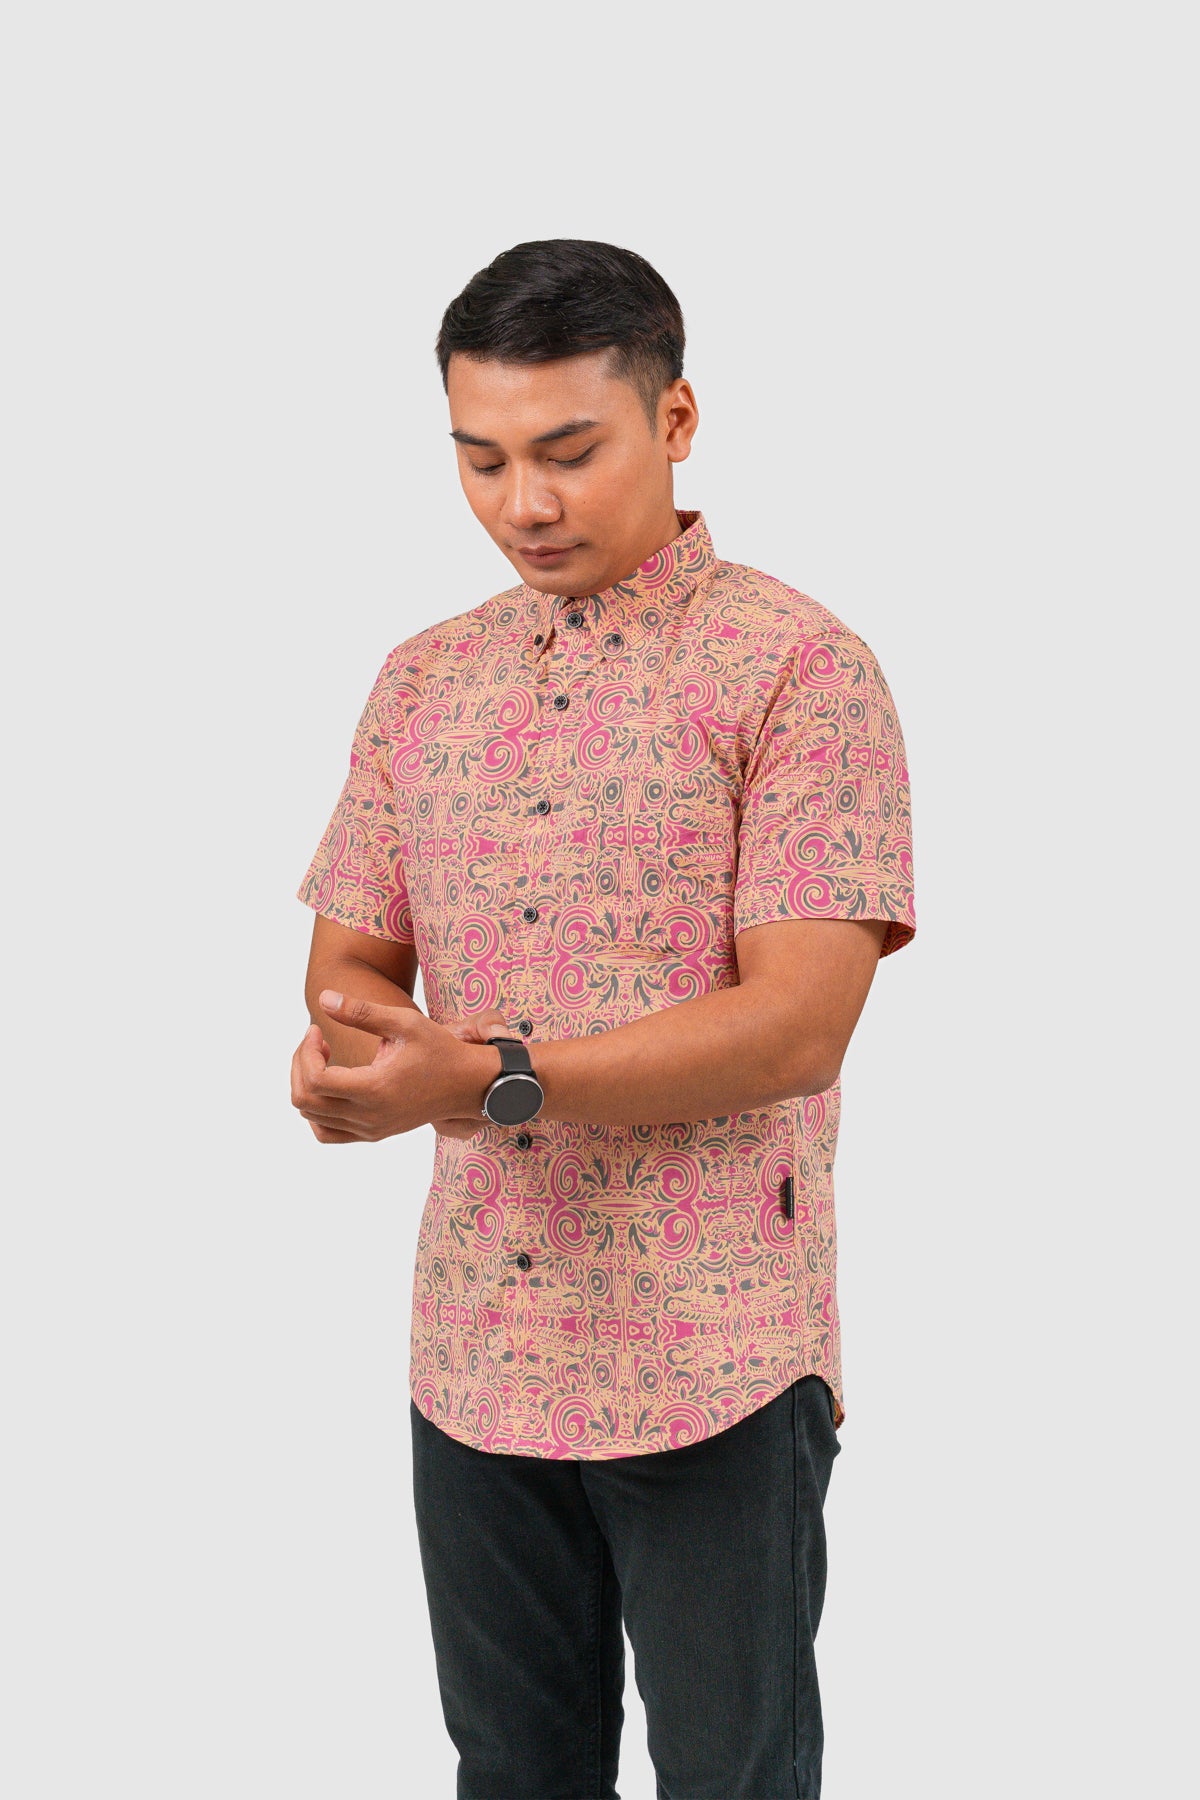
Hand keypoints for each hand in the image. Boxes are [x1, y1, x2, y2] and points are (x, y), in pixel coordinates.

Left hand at [290, 990, 501, 1145]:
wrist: (467, 1085)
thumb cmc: (438, 1049)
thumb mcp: (403, 1022)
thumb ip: (361, 1011)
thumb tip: (323, 998)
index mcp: (375, 1089)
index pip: (315, 1080)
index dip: (306, 1051)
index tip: (317, 1029)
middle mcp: (369, 1116)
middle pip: (305, 1100)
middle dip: (300, 1064)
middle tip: (316, 1041)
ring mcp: (370, 1129)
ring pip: (311, 1117)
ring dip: (305, 1085)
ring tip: (322, 1060)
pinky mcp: (372, 1134)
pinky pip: (326, 1132)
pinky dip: (316, 1111)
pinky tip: (330, 1084)